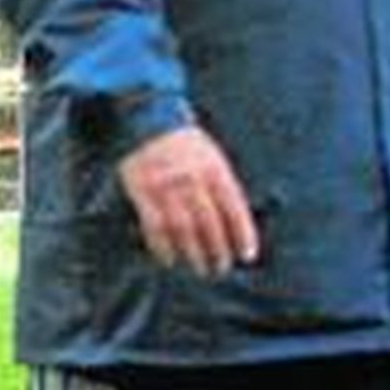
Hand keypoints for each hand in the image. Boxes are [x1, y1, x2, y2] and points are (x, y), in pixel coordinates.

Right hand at [117, 126, 258, 277]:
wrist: (146, 119)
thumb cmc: (183, 142)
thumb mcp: (211, 155)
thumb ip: (221, 184)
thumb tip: (233, 223)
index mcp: (214, 169)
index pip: (234, 208)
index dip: (242, 234)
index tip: (247, 256)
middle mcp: (192, 179)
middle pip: (209, 224)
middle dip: (218, 250)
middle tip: (221, 269)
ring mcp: (166, 186)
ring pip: (184, 229)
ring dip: (193, 253)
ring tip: (200, 269)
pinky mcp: (143, 191)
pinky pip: (155, 226)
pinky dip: (162, 246)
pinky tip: (169, 260)